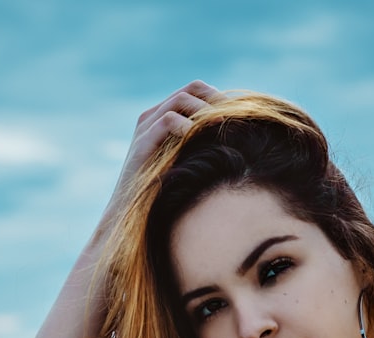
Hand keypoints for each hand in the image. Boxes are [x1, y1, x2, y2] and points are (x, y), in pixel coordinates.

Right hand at [100, 80, 224, 231]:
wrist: (132, 212)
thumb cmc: (165, 191)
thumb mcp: (189, 161)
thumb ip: (204, 144)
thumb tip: (239, 137)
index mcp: (164, 117)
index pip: (196, 90)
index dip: (220, 97)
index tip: (241, 113)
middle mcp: (153, 116)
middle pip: (191, 89)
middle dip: (217, 99)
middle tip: (236, 116)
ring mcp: (146, 128)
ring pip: (180, 100)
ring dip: (205, 111)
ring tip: (221, 126)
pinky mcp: (142, 143)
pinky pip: (167, 121)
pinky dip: (187, 125)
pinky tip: (198, 139)